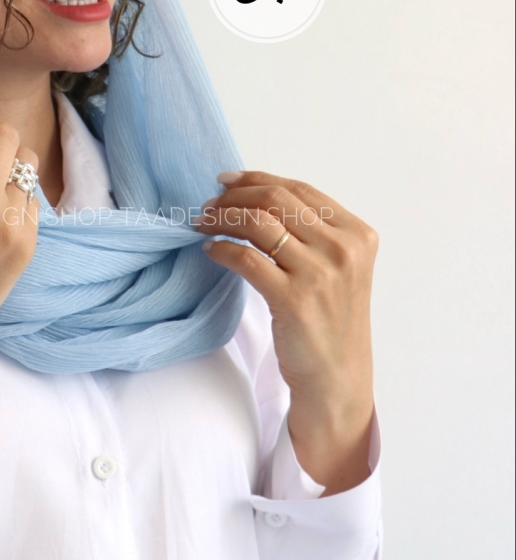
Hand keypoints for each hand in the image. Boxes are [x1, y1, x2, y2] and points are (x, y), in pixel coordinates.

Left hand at [195, 171, 377, 494]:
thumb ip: (310, 232)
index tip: (226, 181)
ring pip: (257, 223)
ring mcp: (321, 275)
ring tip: (202, 224)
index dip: (257, 179)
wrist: (337, 380)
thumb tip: (253, 194)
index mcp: (358, 235)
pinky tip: (210, 250)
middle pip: (276, 200)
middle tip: (208, 205)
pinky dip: (221, 248)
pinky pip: (245, 257)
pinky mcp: (294, 300)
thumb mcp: (335, 268)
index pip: (299, 189)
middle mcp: (344, 251)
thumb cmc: (329, 321)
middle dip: (234, 196)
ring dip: (221, 218)